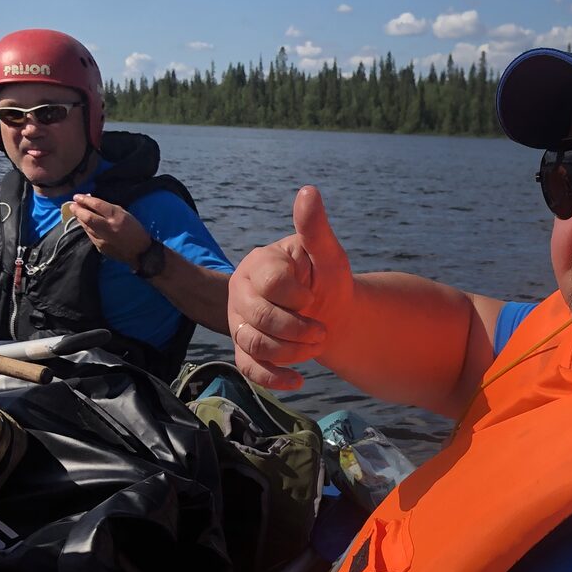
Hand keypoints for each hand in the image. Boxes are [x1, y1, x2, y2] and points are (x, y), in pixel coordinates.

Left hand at [70, 194, 151, 264]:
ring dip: (80, 219)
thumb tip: (92, 204)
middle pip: (87, 216)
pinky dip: (87, 228)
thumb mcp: (125, 215)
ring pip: (86, 226)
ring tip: (77, 213)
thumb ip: (109, 209)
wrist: (141, 253)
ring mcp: (103, 239)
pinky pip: (90, 235)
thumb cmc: (136, 230)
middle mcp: (108, 227)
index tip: (77, 196)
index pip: (97, 205)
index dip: (85, 199)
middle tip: (72, 205)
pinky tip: (86, 225)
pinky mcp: (100, 247)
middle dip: (77, 209)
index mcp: (117, 217)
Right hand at [229, 185, 353, 390]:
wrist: (331, 314)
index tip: (312, 293)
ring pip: (254, 345)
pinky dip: (275, 379)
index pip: (270, 282)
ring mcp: (239, 323)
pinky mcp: (245, 351)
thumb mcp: (327, 254)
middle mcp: (240, 293)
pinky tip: (299, 380)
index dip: (297, 294)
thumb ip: (314, 228)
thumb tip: (309, 191)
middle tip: (320, 328)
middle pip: (259, 318)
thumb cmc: (326, 279)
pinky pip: (250, 370)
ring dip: (292, 352)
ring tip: (315, 343)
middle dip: (297, 329)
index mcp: (258, 265)